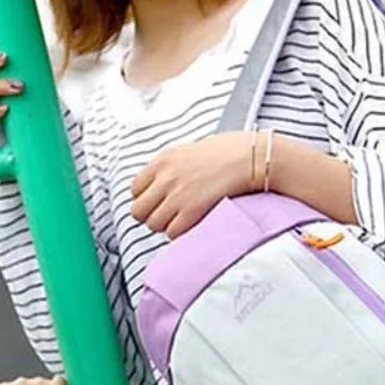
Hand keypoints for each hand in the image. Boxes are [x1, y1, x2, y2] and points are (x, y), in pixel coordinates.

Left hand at [131, 132, 253, 238]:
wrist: (250, 157)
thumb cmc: (226, 152)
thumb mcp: (188, 151)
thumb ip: (169, 168)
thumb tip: (157, 187)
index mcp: (162, 160)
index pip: (134, 190)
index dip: (145, 199)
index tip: (157, 203)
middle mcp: (165, 177)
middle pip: (138, 211)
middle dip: (150, 216)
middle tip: (165, 216)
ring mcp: (177, 195)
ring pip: (153, 225)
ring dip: (165, 227)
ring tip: (180, 220)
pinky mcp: (191, 210)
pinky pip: (171, 233)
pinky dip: (179, 233)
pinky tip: (190, 225)